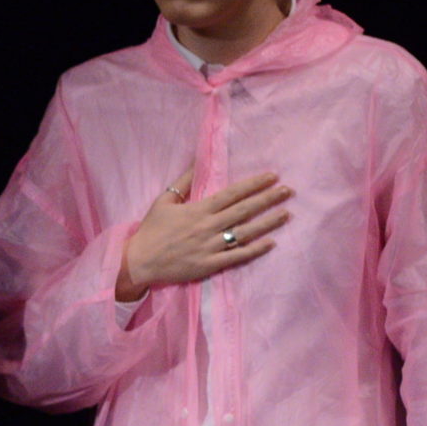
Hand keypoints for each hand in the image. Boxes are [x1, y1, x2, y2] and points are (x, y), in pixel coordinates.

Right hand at [115, 169, 291, 301]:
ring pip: (245, 233)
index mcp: (198, 210)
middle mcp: (207, 227)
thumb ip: (183, 182)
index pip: (232, 194)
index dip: (254, 184)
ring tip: (286, 214)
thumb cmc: (151, 230)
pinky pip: (237, 256)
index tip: (272, 176)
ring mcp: (210, 247)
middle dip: (268, 199)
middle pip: (244, 211)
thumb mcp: (163, 202)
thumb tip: (198, 161)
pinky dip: (255, 250)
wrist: (138, 261)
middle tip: (288, 191)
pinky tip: (270, 242)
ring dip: (267, 223)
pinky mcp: (209, 265)